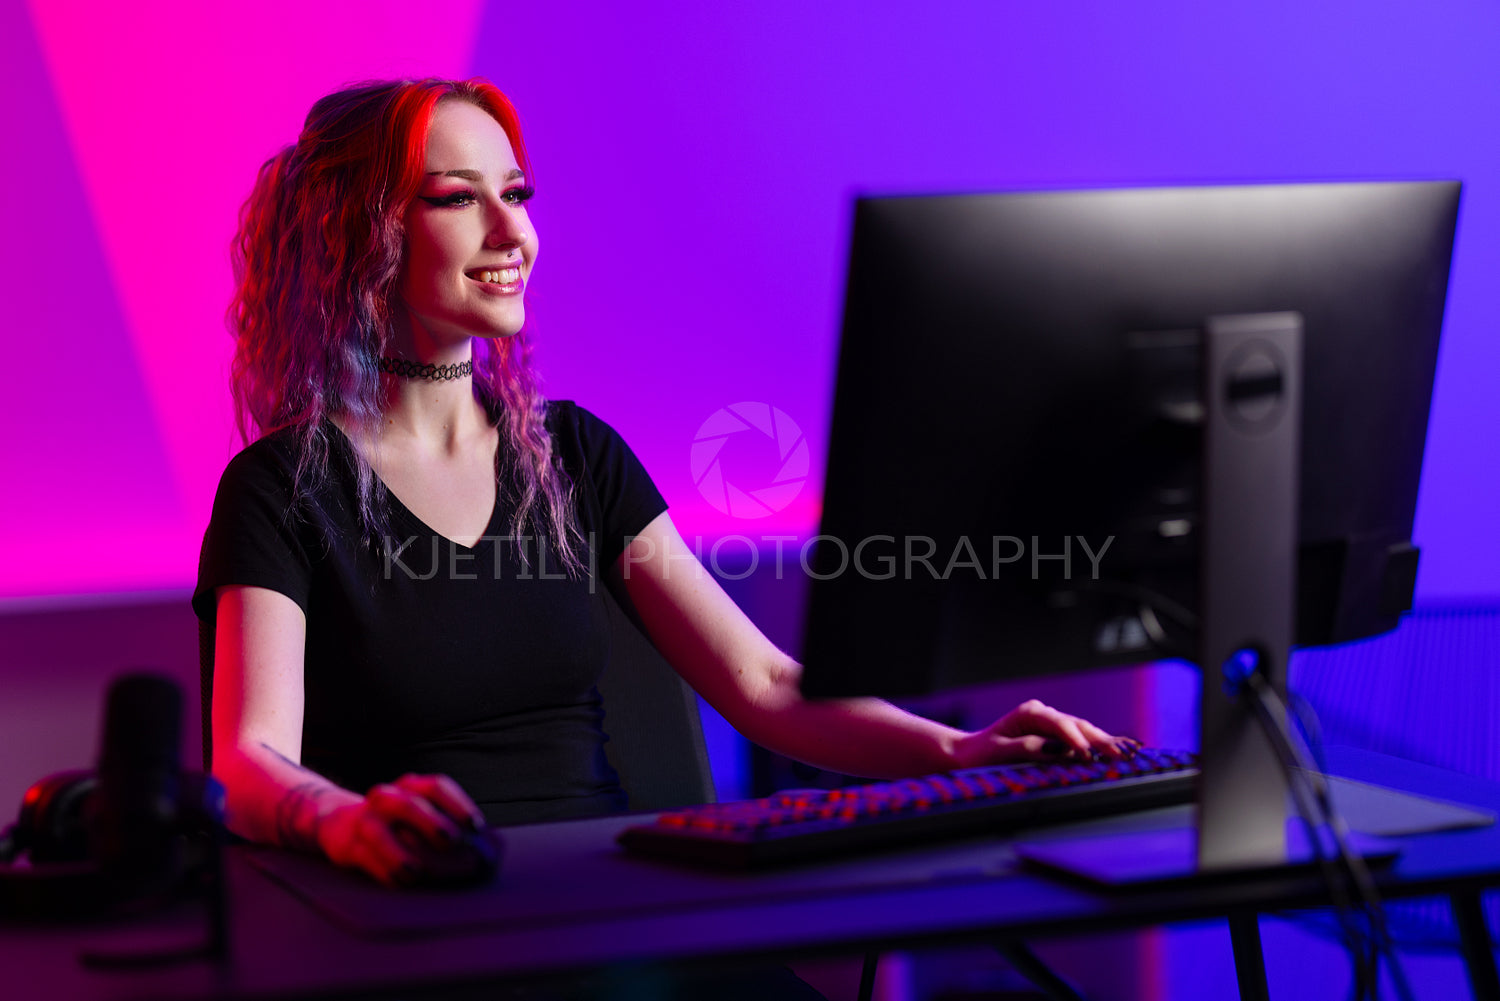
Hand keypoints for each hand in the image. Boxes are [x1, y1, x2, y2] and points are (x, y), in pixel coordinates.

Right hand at [314, 773, 485, 886]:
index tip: (475, 825)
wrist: (340, 824)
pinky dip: (383, 871)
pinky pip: (364, 858)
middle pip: (408, 804)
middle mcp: (387, 799)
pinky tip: (399, 883)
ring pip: (378, 832)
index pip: (436, 787)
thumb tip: (487, 851)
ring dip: (398, 852)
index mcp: (411, 787)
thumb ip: (447, 827)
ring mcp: (365, 821)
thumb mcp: (419, 816)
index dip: (457, 804)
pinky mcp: (348, 846)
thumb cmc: (397, 824)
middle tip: (451, 842)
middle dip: (431, 822)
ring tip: (416, 872)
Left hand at [951, 699, 1140, 769]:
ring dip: (1105, 743)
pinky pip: (1080, 739)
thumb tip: (1057, 751)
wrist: (970, 754)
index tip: (1088, 756)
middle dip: (1101, 741)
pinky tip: (1119, 750)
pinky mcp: (1056, 736)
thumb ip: (1029, 749)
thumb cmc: (982, 754)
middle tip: (1121, 755)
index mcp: (1030, 713)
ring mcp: (1051, 724)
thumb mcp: (1000, 752)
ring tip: (1128, 754)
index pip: (1060, 724)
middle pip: (1078, 726)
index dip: (1076, 740)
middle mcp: (1044, 714)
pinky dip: (1098, 746)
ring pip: (1084, 731)